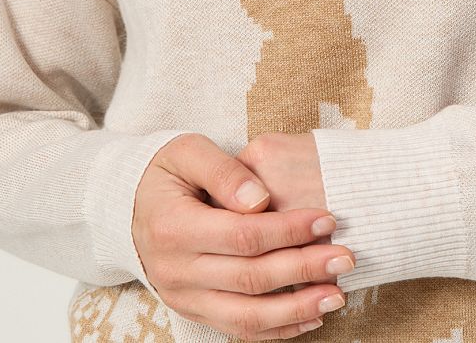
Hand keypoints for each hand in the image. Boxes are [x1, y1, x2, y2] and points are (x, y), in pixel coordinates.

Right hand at [132, 132, 351, 338]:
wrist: (127, 205)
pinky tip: (311, 317)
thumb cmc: (166, 171)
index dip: (289, 230)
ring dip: (297, 310)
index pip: (243, 236)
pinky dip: (278, 329)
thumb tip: (261, 199)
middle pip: (251, 278)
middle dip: (305, 269)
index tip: (327, 220)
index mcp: (174, 227)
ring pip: (247, 316)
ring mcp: (183, 297)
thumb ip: (224, 170)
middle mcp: (176, 271)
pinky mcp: (193, 311)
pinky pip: (238, 330)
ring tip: (338, 295)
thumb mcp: (187, 151)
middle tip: (347, 257)